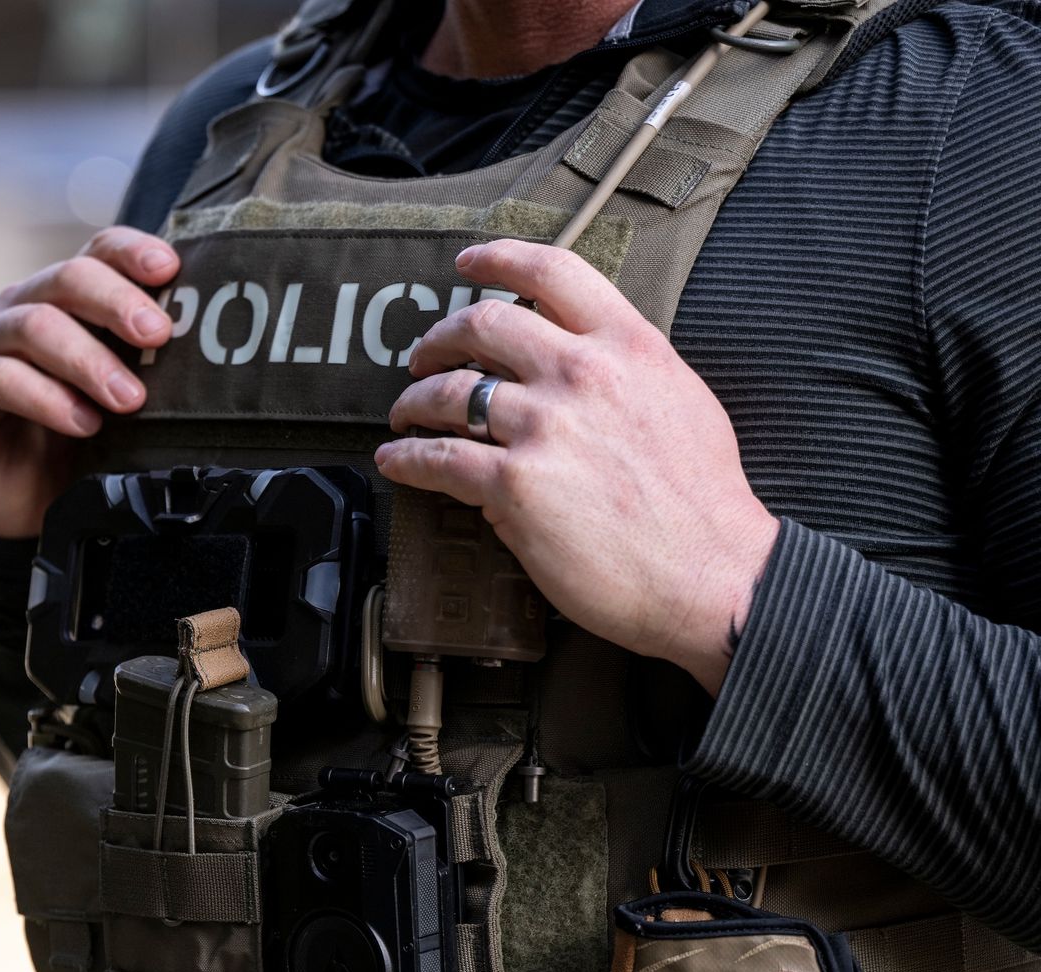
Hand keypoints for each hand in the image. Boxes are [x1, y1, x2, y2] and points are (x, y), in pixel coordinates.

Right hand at [0, 227, 178, 538]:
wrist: (22, 508)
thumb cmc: (78, 447)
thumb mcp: (123, 405)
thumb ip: (148, 369)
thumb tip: (210, 355)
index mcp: (67, 300)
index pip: (97, 252)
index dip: (132, 252)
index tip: (170, 270)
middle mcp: (21, 308)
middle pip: (67, 278)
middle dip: (117, 303)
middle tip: (158, 337)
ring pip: (33, 324)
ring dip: (87, 360)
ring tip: (128, 399)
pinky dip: (46, 398)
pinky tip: (81, 422)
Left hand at [374, 239, 777, 693]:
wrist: (713, 573)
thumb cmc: (704, 500)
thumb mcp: (680, 400)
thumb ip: (625, 371)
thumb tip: (578, 365)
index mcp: (628, 345)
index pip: (552, 272)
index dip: (498, 259)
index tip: (468, 264)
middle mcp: (582, 374)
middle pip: (481, 324)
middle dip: (439, 338)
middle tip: (424, 357)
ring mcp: (544, 427)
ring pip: (449, 392)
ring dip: (414, 401)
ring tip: (405, 414)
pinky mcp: (514, 484)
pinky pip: (438, 459)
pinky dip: (406, 458)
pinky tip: (396, 460)